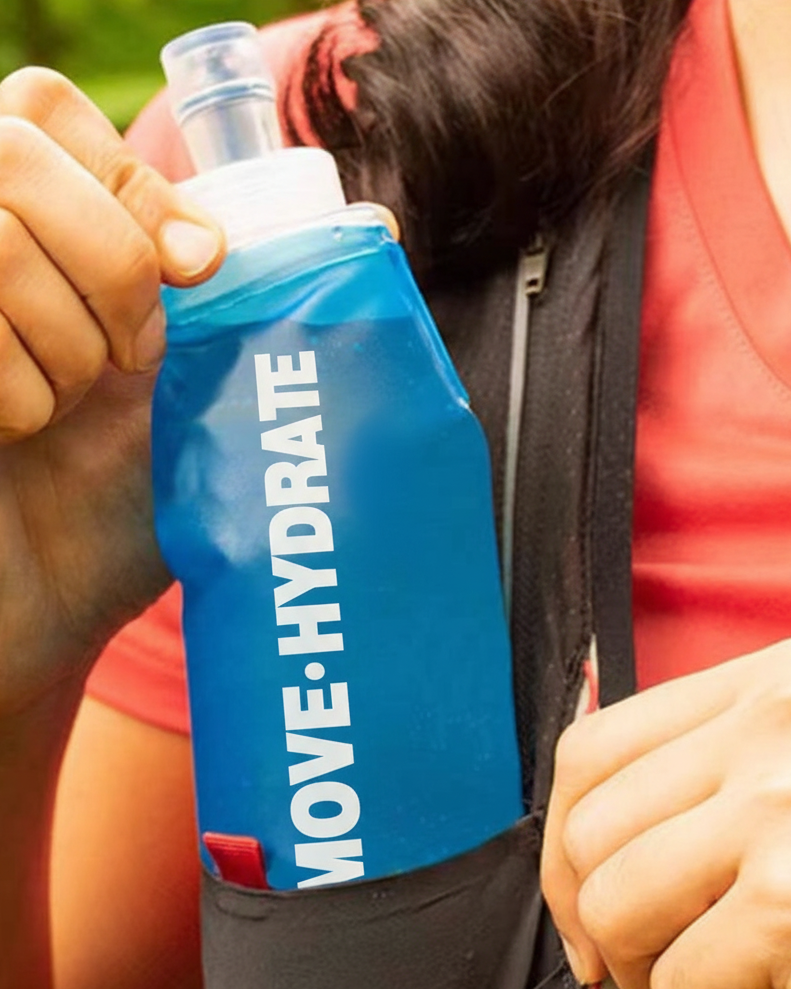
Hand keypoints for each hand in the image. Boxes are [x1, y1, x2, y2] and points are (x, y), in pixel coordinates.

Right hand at [0, 68, 224, 713]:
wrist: (52, 598)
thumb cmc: (136, 499)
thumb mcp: (215, 390)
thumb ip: (268, 306)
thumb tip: (379, 230)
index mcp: (52, 233)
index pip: (44, 108)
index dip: (123, 177)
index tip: (199, 265)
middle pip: (14, 154)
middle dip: (107, 264)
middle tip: (135, 355)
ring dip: (63, 348)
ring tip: (72, 409)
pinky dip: (13, 403)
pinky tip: (17, 436)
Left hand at [542, 639, 790, 988]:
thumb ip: (726, 752)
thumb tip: (629, 827)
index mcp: (756, 686)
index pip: (593, 746)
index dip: (559, 839)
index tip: (573, 894)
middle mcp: (758, 734)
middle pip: (590, 829)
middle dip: (591, 914)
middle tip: (625, 961)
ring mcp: (773, 809)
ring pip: (615, 904)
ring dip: (635, 968)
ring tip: (672, 980)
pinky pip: (682, 973)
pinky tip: (738, 987)